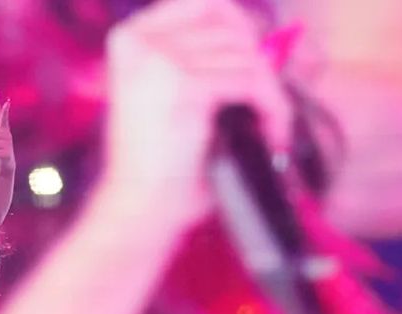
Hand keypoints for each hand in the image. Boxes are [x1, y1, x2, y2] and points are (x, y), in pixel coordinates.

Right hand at [103, 0, 291, 209]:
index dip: (239, 23)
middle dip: (258, 65)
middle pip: (230, 29)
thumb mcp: (163, 95)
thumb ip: (195, 59)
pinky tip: (272, 134)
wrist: (138, 204)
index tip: (255, 53)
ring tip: (269, 127)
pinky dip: (272, 109)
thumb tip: (258, 40)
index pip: (203, 3)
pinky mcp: (187, 86)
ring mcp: (162, 61)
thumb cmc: (155, 162)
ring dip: (268, 94)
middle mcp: (142, 41)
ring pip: (247, 57)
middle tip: (266, 100)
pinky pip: (252, 83)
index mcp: (129, 38)